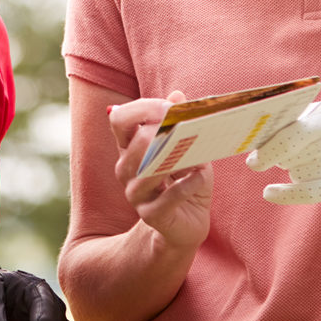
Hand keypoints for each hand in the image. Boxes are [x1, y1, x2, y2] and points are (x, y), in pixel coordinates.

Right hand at [109, 93, 212, 250]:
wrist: (186, 225)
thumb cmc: (185, 183)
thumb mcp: (187, 150)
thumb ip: (179, 125)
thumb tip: (177, 95)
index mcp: (130, 150)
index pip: (119, 120)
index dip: (141, 109)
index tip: (168, 107)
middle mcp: (126, 171)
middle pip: (136, 143)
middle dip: (163, 132)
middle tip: (187, 126)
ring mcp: (136, 195)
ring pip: (149, 171)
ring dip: (178, 159)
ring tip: (196, 153)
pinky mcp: (151, 215)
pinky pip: (169, 196)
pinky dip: (188, 183)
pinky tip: (200, 175)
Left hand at [245, 98, 320, 204]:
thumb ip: (294, 119)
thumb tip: (256, 136)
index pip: (297, 132)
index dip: (272, 147)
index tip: (253, 160)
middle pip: (294, 155)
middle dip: (279, 156)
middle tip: (268, 159)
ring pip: (298, 172)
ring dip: (292, 168)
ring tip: (303, 160)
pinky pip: (311, 192)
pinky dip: (288, 194)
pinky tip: (269, 193)